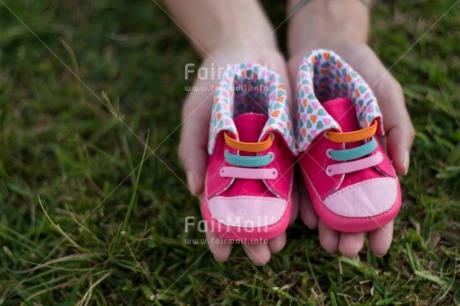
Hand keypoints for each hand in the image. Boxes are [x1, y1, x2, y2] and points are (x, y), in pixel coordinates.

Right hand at [179, 41, 298, 264]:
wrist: (247, 52)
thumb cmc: (213, 82)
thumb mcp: (195, 112)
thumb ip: (191, 147)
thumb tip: (194, 190)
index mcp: (216, 165)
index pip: (215, 207)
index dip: (217, 232)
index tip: (222, 255)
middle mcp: (243, 168)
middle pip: (248, 210)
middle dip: (252, 236)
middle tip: (260, 256)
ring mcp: (268, 159)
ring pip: (274, 201)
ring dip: (277, 225)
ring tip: (281, 245)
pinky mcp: (291, 146)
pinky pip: (297, 177)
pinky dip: (300, 198)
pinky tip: (306, 218)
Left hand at [288, 39, 414, 256]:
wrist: (323, 49)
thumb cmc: (362, 71)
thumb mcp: (387, 94)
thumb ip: (398, 127)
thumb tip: (404, 171)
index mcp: (370, 154)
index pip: (377, 196)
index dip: (381, 222)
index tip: (380, 246)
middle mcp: (342, 162)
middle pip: (347, 204)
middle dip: (348, 230)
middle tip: (347, 250)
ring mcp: (317, 157)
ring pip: (321, 198)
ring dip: (324, 223)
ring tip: (325, 243)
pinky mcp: (293, 146)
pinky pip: (295, 177)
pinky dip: (299, 198)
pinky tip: (301, 217)